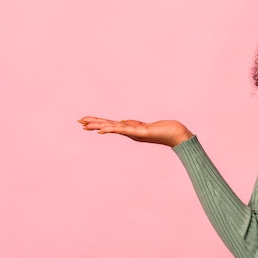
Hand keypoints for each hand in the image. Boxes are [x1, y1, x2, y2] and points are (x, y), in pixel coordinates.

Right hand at [78, 116, 192, 147]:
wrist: (178, 135)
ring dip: (100, 126)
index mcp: (129, 130)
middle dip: (94, 124)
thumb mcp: (144, 126)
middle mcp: (130, 133)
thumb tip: (122, 121)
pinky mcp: (142, 133)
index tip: (84, 121)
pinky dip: (114, 129)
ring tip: (87, 125)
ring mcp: (135, 133)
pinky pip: (125, 130)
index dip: (97, 123)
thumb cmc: (164, 130)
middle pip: (108, 126)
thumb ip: (133, 125)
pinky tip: (104, 129)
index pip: (110, 125)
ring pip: (113, 128)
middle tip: (79, 122)